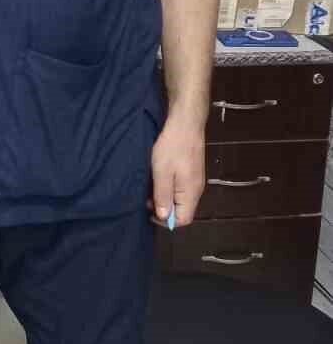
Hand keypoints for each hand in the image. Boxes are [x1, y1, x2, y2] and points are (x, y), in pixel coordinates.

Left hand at [149, 111, 205, 228]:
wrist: (185, 122)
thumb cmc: (172, 147)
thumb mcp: (162, 172)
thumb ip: (163, 196)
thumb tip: (164, 218)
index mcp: (191, 193)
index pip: (183, 220)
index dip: (166, 221)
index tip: (149, 212)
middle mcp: (196, 189)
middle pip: (182, 210)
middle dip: (163, 209)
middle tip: (146, 199)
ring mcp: (195, 179)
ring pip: (180, 198)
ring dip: (164, 197)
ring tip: (149, 187)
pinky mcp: (192, 170)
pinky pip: (180, 188)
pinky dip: (168, 187)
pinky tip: (158, 178)